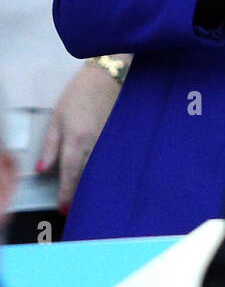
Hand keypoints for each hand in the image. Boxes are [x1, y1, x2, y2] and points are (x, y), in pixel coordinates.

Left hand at [38, 60, 127, 209]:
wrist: (109, 77)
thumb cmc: (80, 95)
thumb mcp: (57, 118)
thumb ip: (50, 146)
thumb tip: (42, 170)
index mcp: (77, 140)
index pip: (70, 174)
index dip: (67, 194)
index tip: (63, 209)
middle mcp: (96, 145)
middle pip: (87, 177)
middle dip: (80, 194)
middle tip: (74, 208)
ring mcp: (110, 142)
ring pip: (100, 171)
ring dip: (93, 185)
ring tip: (88, 197)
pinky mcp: (120, 139)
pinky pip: (111, 161)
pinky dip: (105, 172)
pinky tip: (103, 178)